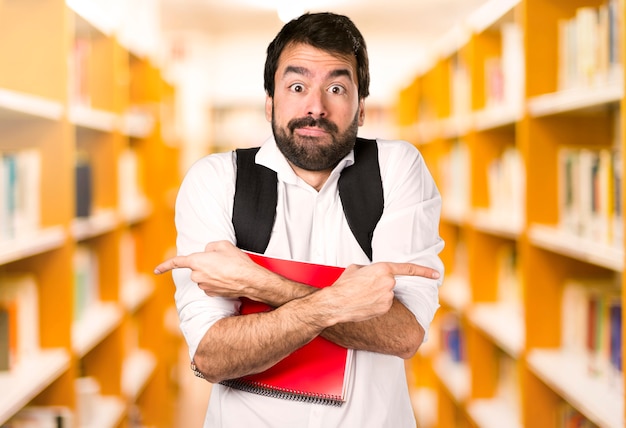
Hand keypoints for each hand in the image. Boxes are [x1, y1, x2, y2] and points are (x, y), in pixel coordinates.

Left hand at [154, 241, 268, 298]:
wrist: (249, 280)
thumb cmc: (237, 262)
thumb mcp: (224, 245)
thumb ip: (210, 246)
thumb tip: (207, 252)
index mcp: (197, 262)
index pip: (177, 262)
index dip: (165, 265)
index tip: (156, 270)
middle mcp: (197, 276)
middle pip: (196, 268)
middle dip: (206, 264)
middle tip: (221, 261)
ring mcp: (204, 286)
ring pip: (204, 277)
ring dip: (212, 273)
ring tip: (228, 270)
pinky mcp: (212, 294)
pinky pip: (210, 285)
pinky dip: (217, 281)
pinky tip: (228, 278)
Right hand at [320, 262, 438, 324]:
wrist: (337, 302)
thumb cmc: (344, 285)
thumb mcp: (356, 268)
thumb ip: (371, 268)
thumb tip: (373, 273)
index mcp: (383, 268)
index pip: (408, 269)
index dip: (424, 271)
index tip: (435, 274)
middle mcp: (389, 282)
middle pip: (391, 282)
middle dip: (380, 285)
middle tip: (364, 288)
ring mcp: (388, 296)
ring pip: (387, 294)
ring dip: (377, 294)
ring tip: (361, 295)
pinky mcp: (386, 308)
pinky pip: (384, 304)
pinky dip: (376, 304)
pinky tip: (365, 304)